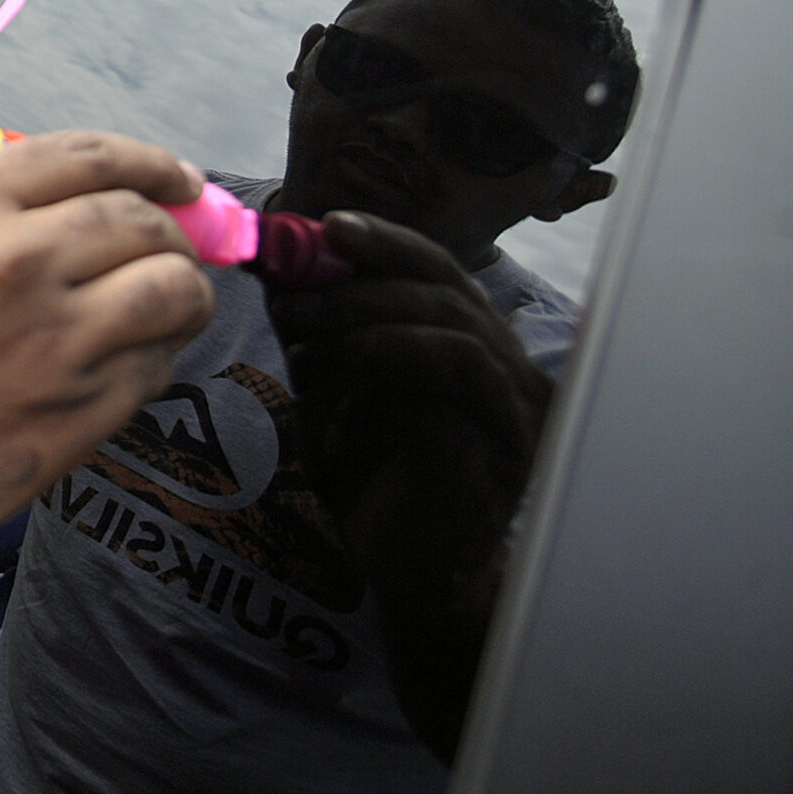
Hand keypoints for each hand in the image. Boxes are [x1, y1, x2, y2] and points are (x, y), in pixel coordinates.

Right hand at [0, 132, 213, 557]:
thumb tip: (59, 207)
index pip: (94, 158)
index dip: (152, 165)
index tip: (177, 180)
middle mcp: (19, 262)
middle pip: (144, 224)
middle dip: (174, 232)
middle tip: (174, 247)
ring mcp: (53, 344)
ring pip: (171, 294)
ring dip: (183, 293)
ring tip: (173, 304)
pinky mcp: (72, 417)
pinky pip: (151, 372)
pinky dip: (154, 359)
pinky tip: (131, 361)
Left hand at [263, 210, 552, 759]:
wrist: (400, 569)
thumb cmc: (371, 474)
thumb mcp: (333, 385)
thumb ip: (319, 326)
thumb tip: (278, 258)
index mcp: (474, 342)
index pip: (439, 268)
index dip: (385, 240)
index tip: (326, 224)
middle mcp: (508, 368)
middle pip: (448, 287)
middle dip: (362, 274)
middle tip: (294, 280)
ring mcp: (514, 409)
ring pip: (453, 329)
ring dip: (365, 318)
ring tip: (300, 334)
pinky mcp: (502, 450)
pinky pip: (450, 382)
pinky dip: (385, 365)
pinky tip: (332, 381)